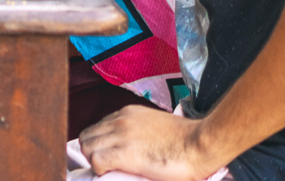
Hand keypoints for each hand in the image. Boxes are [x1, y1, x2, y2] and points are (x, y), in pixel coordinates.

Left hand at [79, 106, 224, 180]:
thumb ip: (140, 131)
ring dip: (93, 160)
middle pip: (87, 135)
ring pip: (87, 146)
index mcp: (127, 114)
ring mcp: (120, 135)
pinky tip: (110, 173)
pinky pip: (97, 160)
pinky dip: (99, 168)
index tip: (106, 155)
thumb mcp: (156, 127)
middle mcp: (119, 121)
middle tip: (104, 166)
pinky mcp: (125, 153)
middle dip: (91, 151)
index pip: (98, 126)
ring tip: (108, 170)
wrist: (201, 144)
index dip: (99, 143)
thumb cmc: (187, 140)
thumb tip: (135, 147)